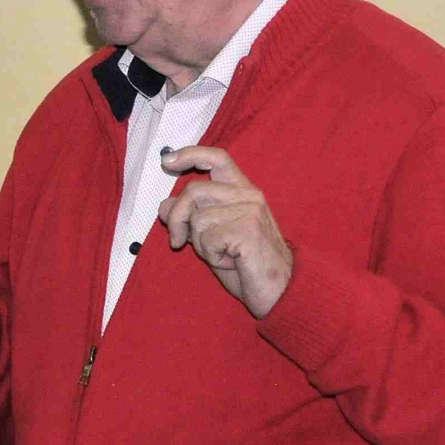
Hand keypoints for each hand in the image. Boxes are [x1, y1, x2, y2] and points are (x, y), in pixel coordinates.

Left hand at [157, 146, 293, 317]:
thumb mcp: (211, 236)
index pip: (217, 158)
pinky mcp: (248, 229)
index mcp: (242, 191)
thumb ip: (192, 217)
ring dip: (199, 243)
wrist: (280, 290)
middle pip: (194, 190)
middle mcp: (249, 195)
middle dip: (176, 218)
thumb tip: (164, 205)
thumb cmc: (245, 264)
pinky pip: (208, 239)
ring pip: (198, 218)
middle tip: (177, 242)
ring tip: (222, 254)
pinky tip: (230, 260)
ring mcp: (251, 211)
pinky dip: (211, 255)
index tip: (166, 161)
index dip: (190, 154)